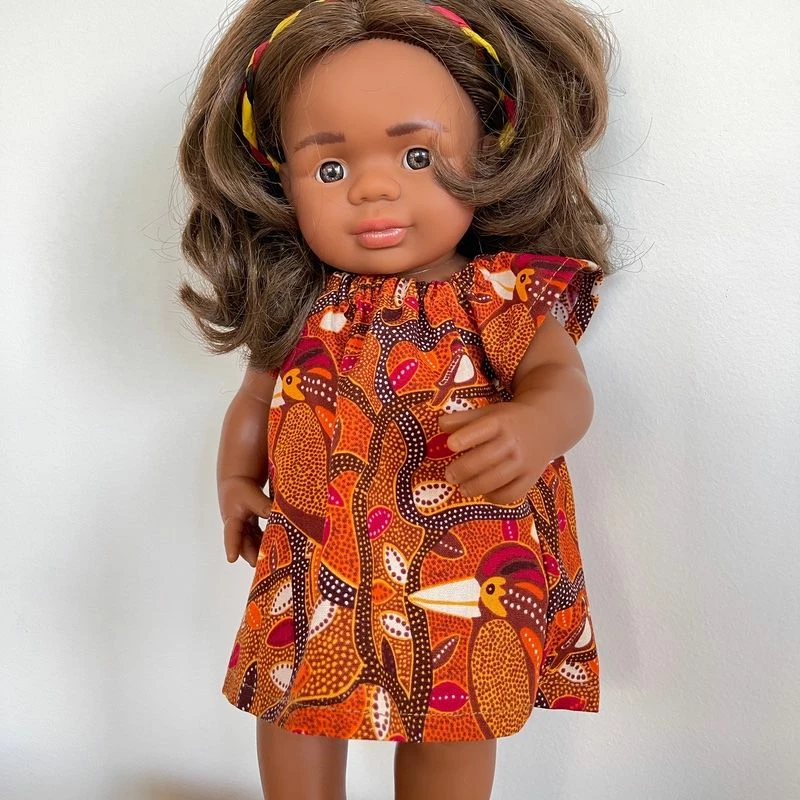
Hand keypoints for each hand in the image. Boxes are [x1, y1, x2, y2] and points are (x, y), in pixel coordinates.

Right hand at [218, 476, 272, 566]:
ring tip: (274, 560)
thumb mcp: (253, 496)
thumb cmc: (241, 489)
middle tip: (264, 566)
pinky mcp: (250, 528)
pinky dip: (266, 542)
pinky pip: (258, 539)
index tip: (231, 559)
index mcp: (232, 520)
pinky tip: (277, 546)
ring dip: (261, 551)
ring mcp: (243, 529)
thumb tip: (279, 517)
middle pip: (244, 545)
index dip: (232, 547)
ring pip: (252, 544)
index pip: (232, 534)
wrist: (237, 483)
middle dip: (253, 556)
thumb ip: (264, 507)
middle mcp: (237, 528)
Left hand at [438, 401, 552, 504]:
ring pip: (498, 479)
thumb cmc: (509, 420)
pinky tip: (484, 492)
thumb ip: (462, 419)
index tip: (450, 445)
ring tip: (462, 488)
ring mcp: (523, 462)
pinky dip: (495, 497)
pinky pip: (511, 494)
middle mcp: (513, 442)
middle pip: (487, 458)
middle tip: (449, 475)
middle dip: (464, 469)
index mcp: (500, 422)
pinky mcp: (530, 478)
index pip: (483, 429)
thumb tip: (439, 425)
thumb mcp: (487, 413)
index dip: (465, 438)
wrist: (546, 426)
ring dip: (475, 487)